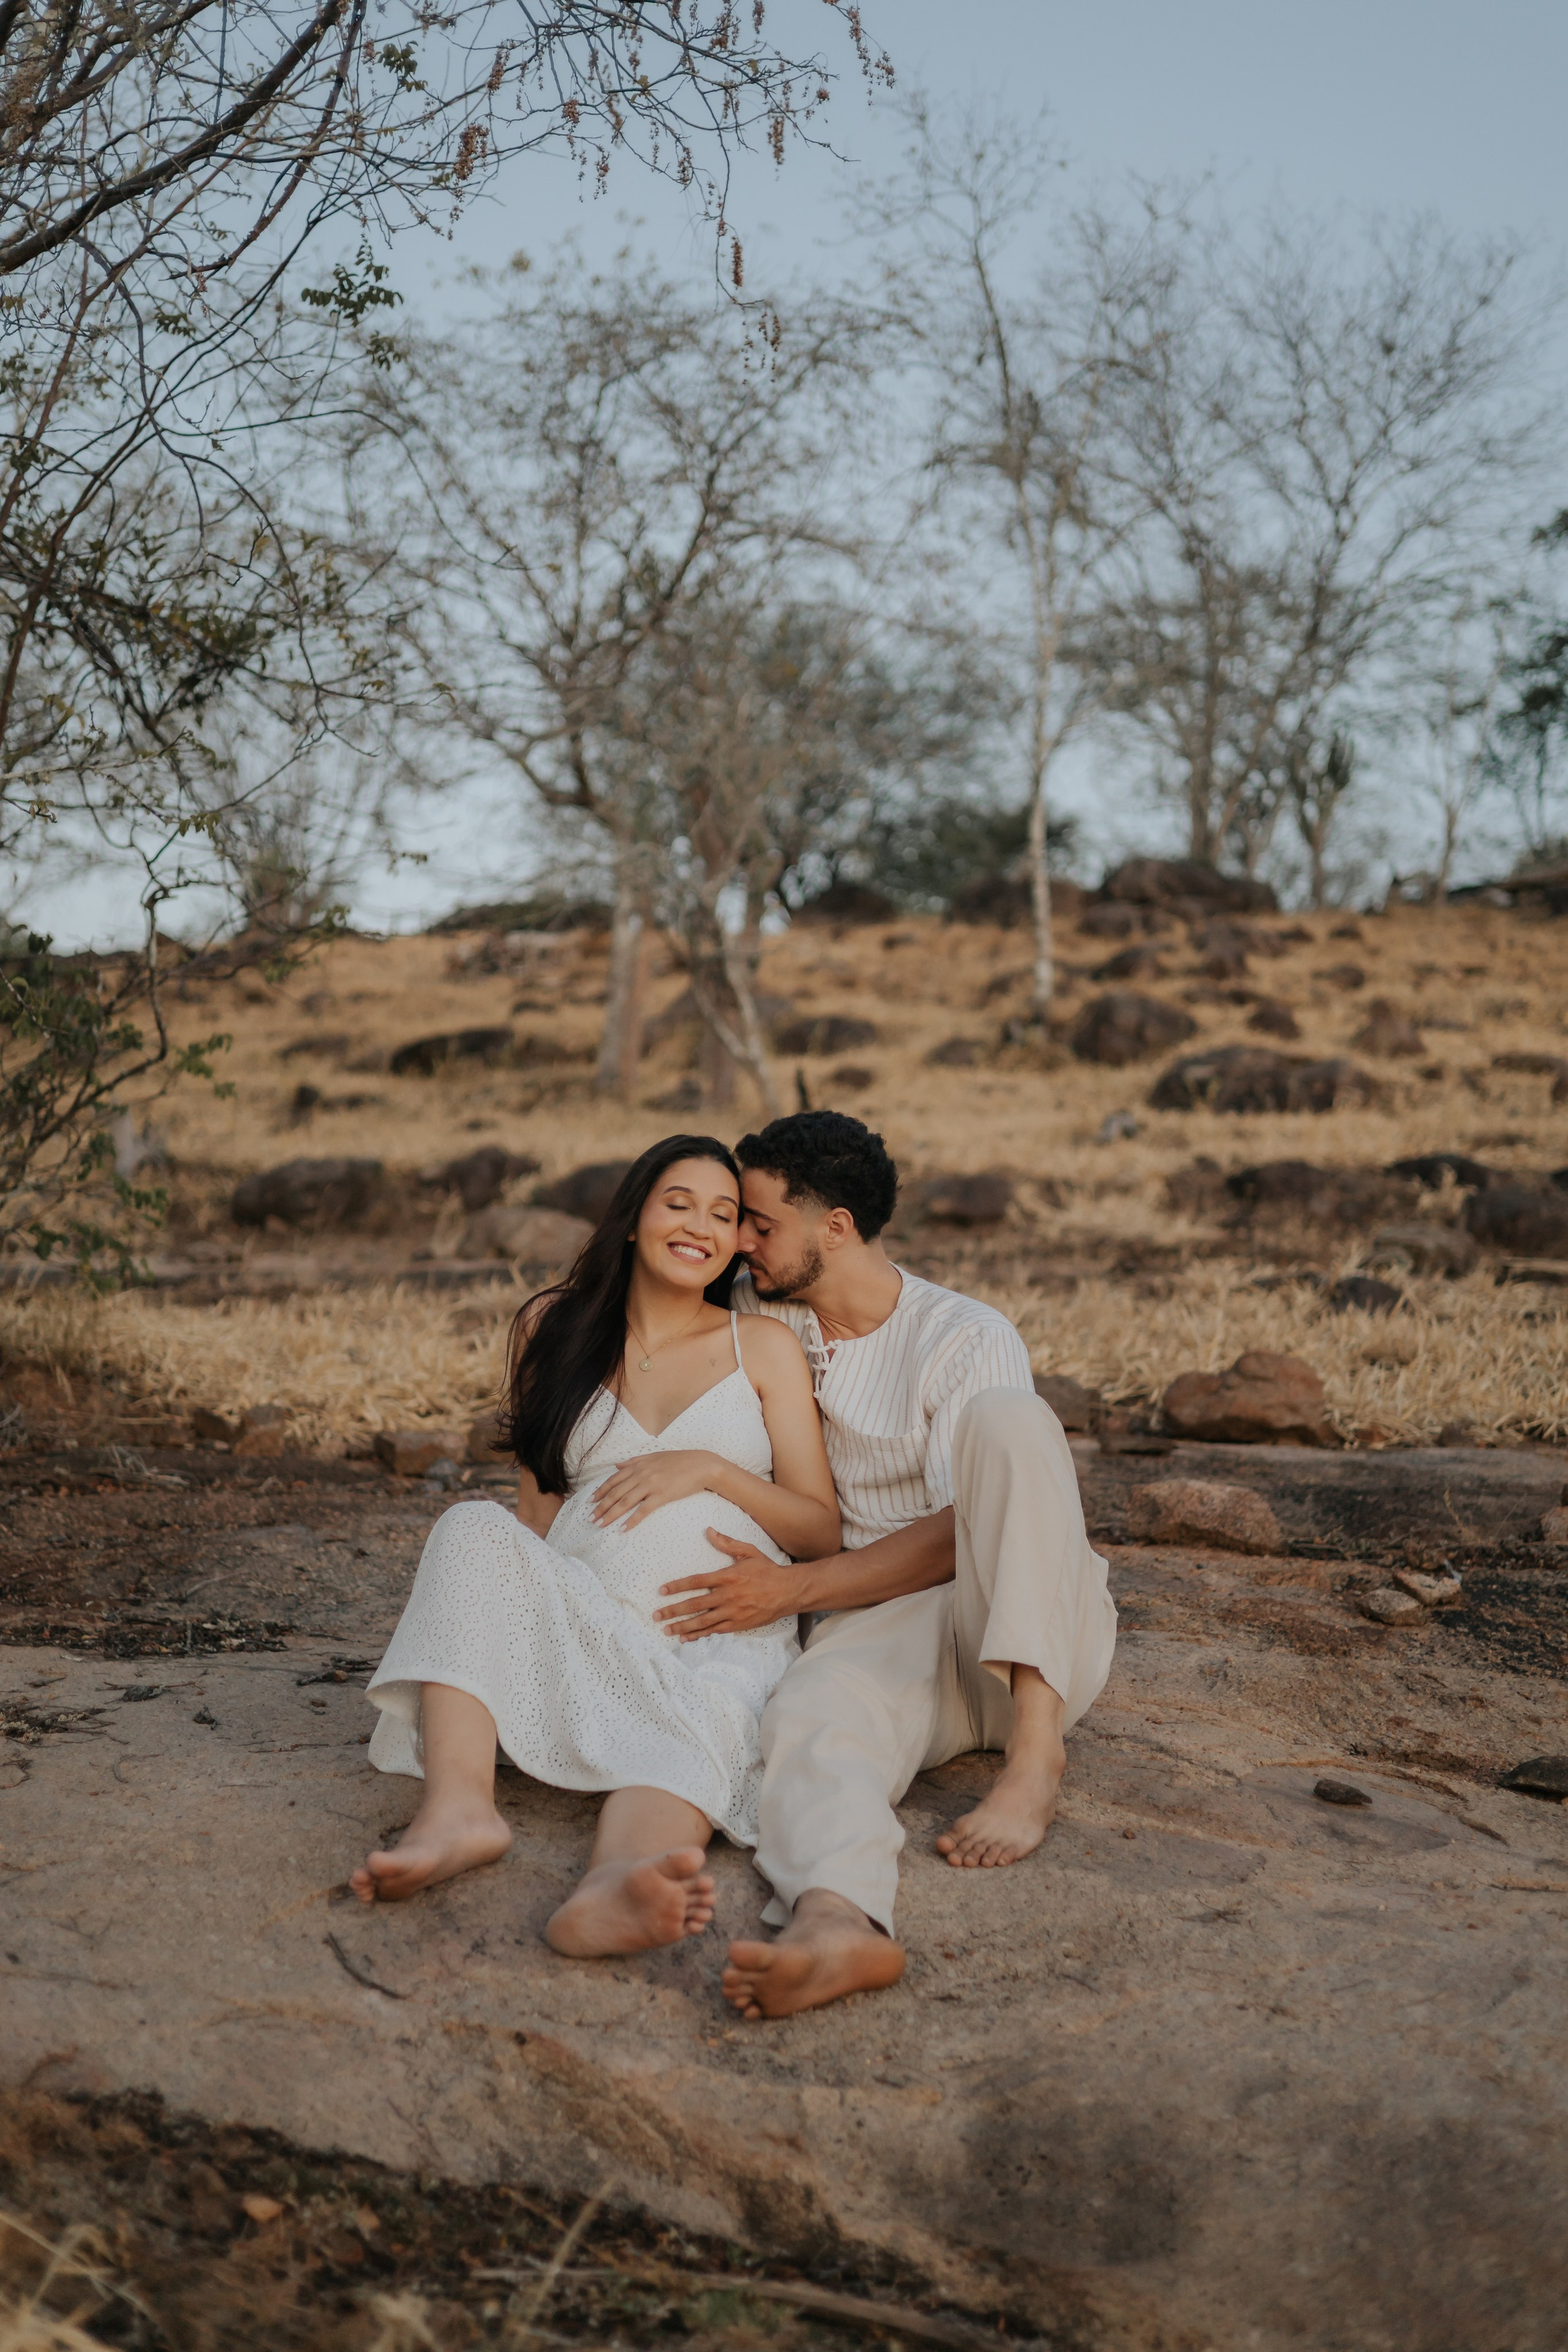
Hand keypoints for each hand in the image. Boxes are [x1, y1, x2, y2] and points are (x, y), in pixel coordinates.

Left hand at [589, 1449, 722, 1531]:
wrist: (701, 1465)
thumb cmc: (679, 1461)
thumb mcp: (654, 1456)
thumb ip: (634, 1461)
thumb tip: (616, 1465)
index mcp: (638, 1465)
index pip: (613, 1480)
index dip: (600, 1492)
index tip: (590, 1502)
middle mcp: (641, 1474)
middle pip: (615, 1493)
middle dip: (601, 1507)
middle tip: (590, 1519)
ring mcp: (651, 1484)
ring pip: (625, 1502)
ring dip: (611, 1515)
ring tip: (600, 1525)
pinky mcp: (662, 1495)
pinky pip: (643, 1510)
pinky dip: (632, 1520)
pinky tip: (623, 1529)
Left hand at [655, 1532, 803, 1638]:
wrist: (788, 1591)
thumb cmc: (767, 1570)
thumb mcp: (749, 1552)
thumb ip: (727, 1543)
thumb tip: (708, 1530)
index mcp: (728, 1576)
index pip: (697, 1581)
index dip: (678, 1586)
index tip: (663, 1591)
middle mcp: (728, 1596)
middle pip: (695, 1604)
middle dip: (674, 1610)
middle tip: (657, 1615)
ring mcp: (733, 1612)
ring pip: (703, 1621)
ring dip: (683, 1626)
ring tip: (667, 1630)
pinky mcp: (738, 1624)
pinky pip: (715, 1630)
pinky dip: (700, 1634)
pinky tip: (687, 1637)